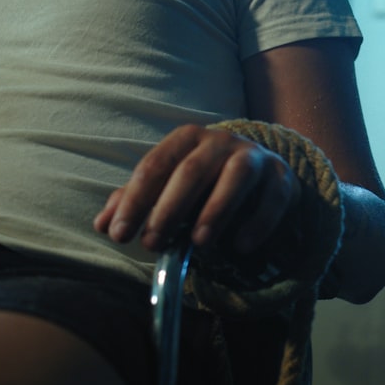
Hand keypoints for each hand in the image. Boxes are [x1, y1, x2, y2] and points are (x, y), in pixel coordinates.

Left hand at [93, 124, 300, 252]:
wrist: (261, 174)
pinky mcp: (282, 178)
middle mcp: (221, 141)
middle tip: (153, 243)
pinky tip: (240, 247)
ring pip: (237, 176)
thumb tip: (102, 225)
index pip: (155, 165)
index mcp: (187, 138)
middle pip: (192, 170)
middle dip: (169, 208)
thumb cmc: (205, 182)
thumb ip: (136, 202)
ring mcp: (255, 156)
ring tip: (199, 245)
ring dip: (216, 210)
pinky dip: (258, 222)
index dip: (134, 200)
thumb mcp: (168, 187)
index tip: (119, 234)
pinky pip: (273, 197)